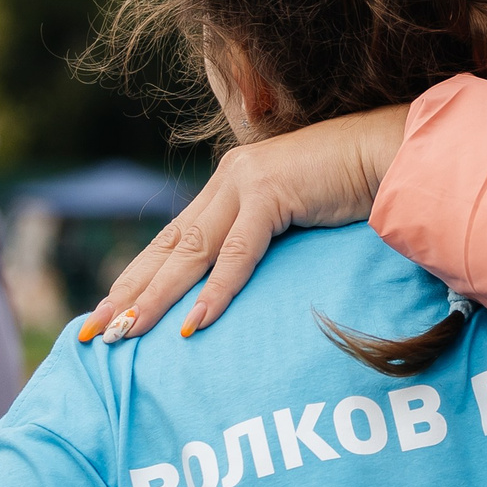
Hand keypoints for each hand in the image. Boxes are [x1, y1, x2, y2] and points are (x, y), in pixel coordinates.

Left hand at [81, 104, 408, 343]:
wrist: (390, 154)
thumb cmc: (353, 190)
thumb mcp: (298, 219)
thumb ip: (266, 241)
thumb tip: (241, 288)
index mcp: (229, 188)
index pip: (172, 240)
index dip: (137, 278)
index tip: (107, 313)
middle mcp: (227, 181)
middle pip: (168, 247)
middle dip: (129, 292)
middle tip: (95, 331)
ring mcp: (246, 183)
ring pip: (191, 251)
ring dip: (157, 296)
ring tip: (127, 332)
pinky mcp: (271, 192)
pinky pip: (239, 252)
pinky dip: (217, 289)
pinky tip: (196, 321)